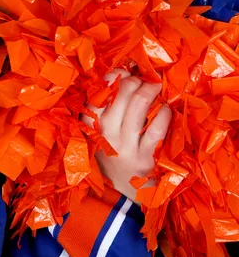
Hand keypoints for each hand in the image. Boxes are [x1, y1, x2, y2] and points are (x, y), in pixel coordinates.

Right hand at [82, 69, 171, 204]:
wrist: (121, 188)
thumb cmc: (111, 148)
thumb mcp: (100, 127)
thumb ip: (108, 102)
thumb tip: (128, 69)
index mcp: (91, 122)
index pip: (100, 88)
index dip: (117, 73)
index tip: (127, 72)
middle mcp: (105, 132)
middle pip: (123, 90)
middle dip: (138, 79)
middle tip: (145, 79)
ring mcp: (125, 145)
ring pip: (140, 103)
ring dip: (152, 89)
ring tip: (156, 87)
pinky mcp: (145, 157)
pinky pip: (157, 127)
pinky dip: (165, 112)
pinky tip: (166, 109)